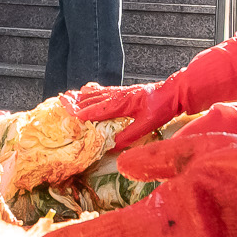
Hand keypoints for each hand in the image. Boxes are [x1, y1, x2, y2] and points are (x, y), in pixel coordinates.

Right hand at [71, 81, 187, 150]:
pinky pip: (103, 90)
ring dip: (82, 97)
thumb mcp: (147, 124)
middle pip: (94, 99)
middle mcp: (119, 95)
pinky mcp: (124, 91)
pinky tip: (86, 90)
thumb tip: (112, 146)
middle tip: (62, 105)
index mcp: (123, 103)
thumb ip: (129, 135)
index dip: (85, 113)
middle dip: (78, 103)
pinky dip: (92, 91)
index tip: (71, 116)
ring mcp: (121, 92)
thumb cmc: (162, 107)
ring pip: (97, 94)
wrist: (173, 92)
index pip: (100, 109)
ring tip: (69, 98)